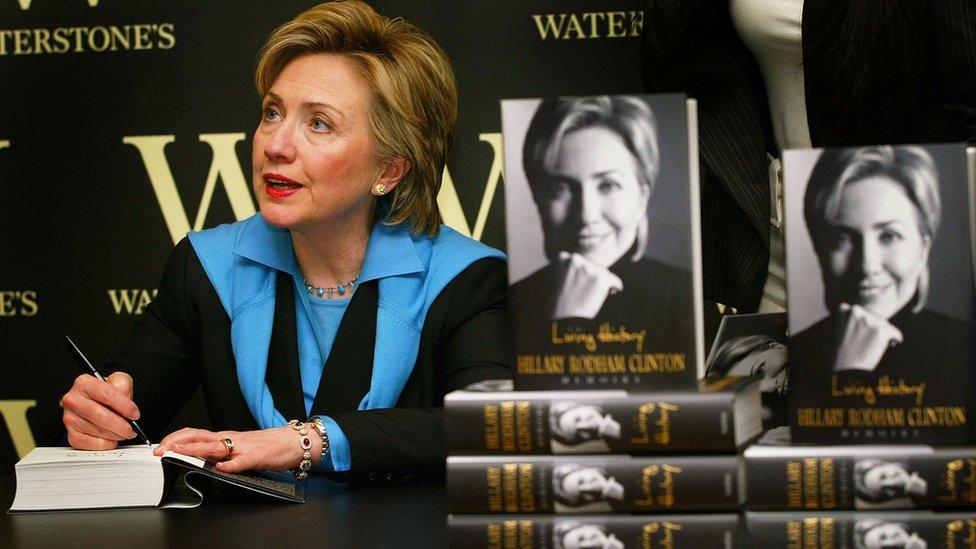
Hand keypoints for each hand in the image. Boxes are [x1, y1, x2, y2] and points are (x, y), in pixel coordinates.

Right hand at [61, 371, 139, 450]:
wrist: (92, 402)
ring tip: (123, 433)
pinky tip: (111, 440)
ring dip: (114, 435)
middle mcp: (73, 400)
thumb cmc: (105, 393)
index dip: (124, 407)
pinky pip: (87, 443)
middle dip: (120, 426)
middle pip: (100, 416)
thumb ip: (122, 383)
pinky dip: (103, 444)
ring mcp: (69, 417)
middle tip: (131, 429)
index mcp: (84, 383)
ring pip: (95, 431)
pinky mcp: (70, 432)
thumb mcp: (117, 380)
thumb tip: (125, 396)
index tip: (134, 414)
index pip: (107, 395)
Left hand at [153, 425, 322, 473]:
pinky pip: (241, 461)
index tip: (161, 446)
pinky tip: (221, 468)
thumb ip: (220, 453)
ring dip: (195, 449)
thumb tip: (200, 458)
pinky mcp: (257, 457)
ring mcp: (243, 447)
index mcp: (226, 437)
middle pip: (199, 437)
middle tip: (161, 450)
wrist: (293, 442)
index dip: (176, 438)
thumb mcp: (239, 448)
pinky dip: (230, 465)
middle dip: (177, 443)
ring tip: (179, 452)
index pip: (195, 434)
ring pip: (216, 446)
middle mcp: (231, 439)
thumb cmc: (268, 446)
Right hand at [552, 252, 622, 319]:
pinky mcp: (601, 279)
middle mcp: (577, 260)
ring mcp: (590, 269)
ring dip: (602, 282)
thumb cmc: (561, 304)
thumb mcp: (560, 281)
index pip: (577, 260)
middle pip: (592, 265)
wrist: (566, 319)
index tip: (579, 282)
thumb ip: (572, 270)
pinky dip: (615, 286)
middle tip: (588, 291)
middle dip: (592, 277)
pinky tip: (613, 292)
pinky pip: (615, 281)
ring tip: (595, 295)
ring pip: (603, 273)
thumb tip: (589, 267)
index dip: (580, 272)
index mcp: (564, 259)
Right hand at [832, 303, 902, 371]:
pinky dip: (894, 340)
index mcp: (844, 310)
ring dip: (881, 335)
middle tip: (866, 343)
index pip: (857, 311)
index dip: (859, 324)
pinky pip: (895, 334)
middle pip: (872, 317)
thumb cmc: (840, 353)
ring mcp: (870, 321)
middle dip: (872, 328)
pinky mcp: (881, 331)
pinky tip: (889, 346)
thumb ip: (850, 321)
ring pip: (884, 325)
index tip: (857, 333)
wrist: (845, 369)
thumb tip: (868, 318)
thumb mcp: (838, 331)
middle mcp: (857, 311)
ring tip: (872, 347)